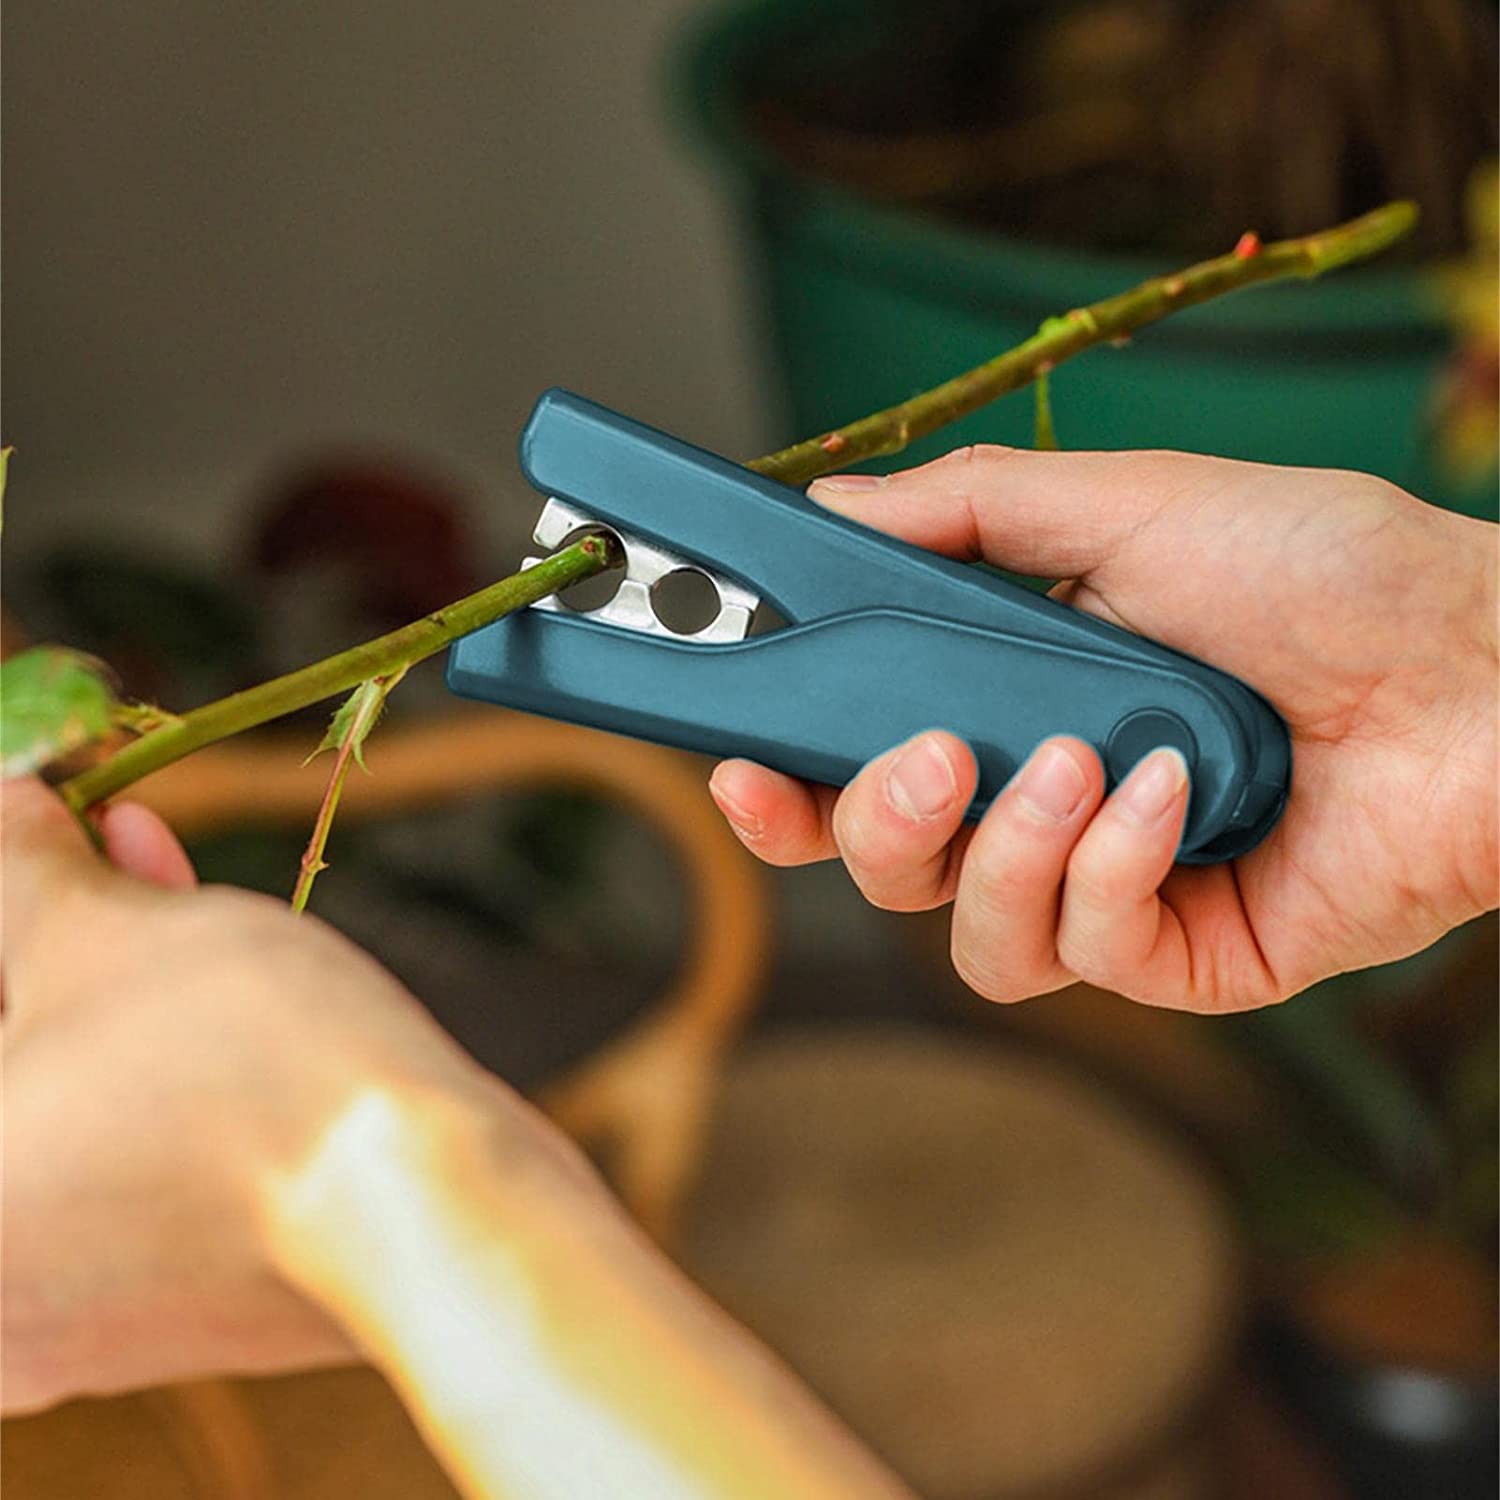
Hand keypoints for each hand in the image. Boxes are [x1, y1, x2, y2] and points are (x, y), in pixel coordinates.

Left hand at [0, 778, 532, 1411]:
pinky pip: (135, 1161)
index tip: (43, 837)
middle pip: (19, 1070)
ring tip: (151, 865)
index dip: (8, 907)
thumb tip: (2, 810)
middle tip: (94, 837)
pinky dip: (157, 1067)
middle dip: (53, 942)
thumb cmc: (250, 1073)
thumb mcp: (107, 938)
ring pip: (76, 1110)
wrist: (436, 1207)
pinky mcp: (185, 1313)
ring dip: (107, 991)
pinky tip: (202, 965)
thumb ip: (19, 874)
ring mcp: (84, 1327)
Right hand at [709, 447, 1497, 1011]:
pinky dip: (1110, 870)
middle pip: (891, 870)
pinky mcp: (1184, 955)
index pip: (864, 769)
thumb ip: (969, 510)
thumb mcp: (1129, 506)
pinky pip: (1085, 951)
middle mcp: (1051, 805)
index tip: (746, 765)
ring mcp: (1115, 888)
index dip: (789, 786)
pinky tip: (1173, 795)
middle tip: (926, 758)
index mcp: (1019, 704)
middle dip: (877, 825)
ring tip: (1075, 767)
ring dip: (1002, 853)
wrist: (1487, 667)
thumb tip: (833, 506)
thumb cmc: (1328, 571)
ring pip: (971, 937)